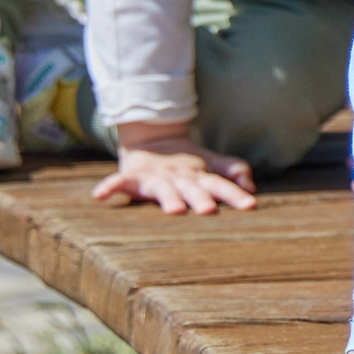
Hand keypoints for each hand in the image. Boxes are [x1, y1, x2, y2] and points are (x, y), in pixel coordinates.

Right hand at [91, 131, 255, 215]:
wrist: (153, 142)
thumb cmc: (189, 165)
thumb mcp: (212, 166)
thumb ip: (233, 172)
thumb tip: (253, 185)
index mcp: (200, 176)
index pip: (220, 184)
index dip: (235, 194)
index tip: (251, 204)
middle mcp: (179, 177)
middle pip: (192, 189)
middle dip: (200, 199)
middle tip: (208, 210)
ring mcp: (155, 177)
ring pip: (161, 189)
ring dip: (166, 198)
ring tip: (173, 210)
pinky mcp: (132, 177)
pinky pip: (119, 182)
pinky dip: (109, 187)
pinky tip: (99, 196)